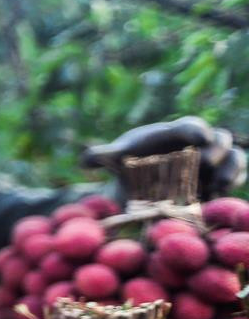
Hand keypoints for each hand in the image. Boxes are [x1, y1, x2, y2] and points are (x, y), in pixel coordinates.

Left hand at [84, 116, 244, 196]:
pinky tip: (218, 194)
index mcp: (173, 133)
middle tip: (203, 167)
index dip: (197, 130)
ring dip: (231, 167)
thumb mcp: (115, 161)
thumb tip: (84, 160)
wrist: (141, 186)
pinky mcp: (220, 179)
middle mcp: (197, 144)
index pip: (191, 125)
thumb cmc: (130, 166)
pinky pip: (238, 173)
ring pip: (235, 154)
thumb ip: (101, 157)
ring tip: (217, 184)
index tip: (199, 140)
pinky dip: (234, 181)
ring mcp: (213, 161)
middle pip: (220, 137)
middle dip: (216, 151)